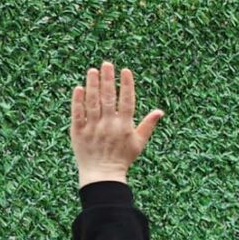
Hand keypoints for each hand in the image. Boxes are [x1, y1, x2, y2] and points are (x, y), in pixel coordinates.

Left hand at [70, 62, 162, 185]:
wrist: (102, 175)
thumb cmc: (122, 158)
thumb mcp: (138, 143)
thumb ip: (148, 125)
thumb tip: (160, 111)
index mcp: (124, 126)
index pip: (126, 101)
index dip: (126, 85)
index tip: (125, 71)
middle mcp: (108, 125)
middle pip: (108, 98)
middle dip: (107, 79)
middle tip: (106, 64)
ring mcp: (92, 128)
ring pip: (92, 102)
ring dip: (92, 85)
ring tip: (92, 70)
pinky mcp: (78, 132)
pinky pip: (77, 114)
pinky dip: (78, 101)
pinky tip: (79, 88)